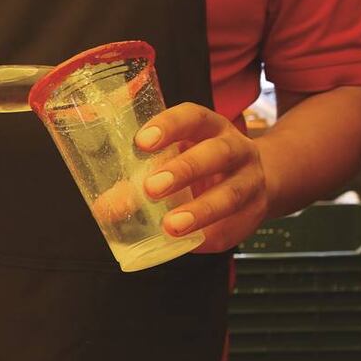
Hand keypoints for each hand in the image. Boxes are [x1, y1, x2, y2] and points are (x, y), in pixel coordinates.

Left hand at [135, 103, 268, 252]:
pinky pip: (235, 226)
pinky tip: (191, 243)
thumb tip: (105, 207)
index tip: (141, 142)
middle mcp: (236, 149)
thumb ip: (141, 177)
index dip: (168, 126)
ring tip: (172, 225)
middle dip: (184, 170)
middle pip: (216, 153)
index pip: (192, 117)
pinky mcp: (256, 211)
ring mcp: (251, 180)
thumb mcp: (176, 159)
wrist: (254, 181)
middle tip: (152, 188)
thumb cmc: (202, 167)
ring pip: (231, 193)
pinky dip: (211, 236)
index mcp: (210, 128)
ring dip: (200, 211)